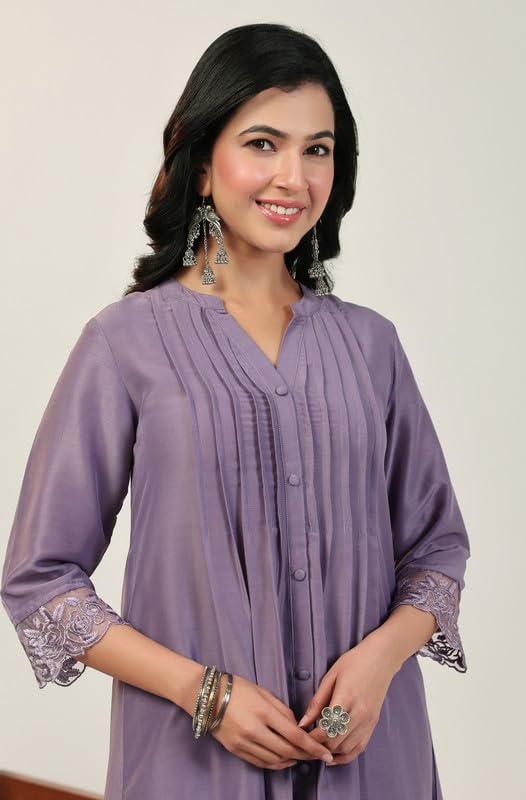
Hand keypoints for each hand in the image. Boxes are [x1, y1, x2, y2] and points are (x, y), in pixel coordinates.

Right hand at [207, 673, 335, 769]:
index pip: (294, 735)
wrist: (206, 695)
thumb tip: (297, 727)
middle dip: (306, 755)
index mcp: (263, 712)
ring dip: (292, 760)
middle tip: (318, 756)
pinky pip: (261, 763)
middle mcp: (254, 730)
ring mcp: (243, 742)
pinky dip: (276, 764)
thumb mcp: (263, 692)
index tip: (325, 753)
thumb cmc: (237, 688)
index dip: (312, 747)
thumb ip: (282, 710)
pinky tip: (284, 760)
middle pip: (287, 750)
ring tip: (302, 756)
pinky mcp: (235, 750)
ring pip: (275, 760)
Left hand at [296, 634, 397, 765]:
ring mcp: (369, 720)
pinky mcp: (374, 723)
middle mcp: (360, 713)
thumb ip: (316, 702)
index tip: (301, 735)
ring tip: (318, 746)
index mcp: (346, 698)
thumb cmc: (354, 662)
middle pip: (335, 741)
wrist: (381, 658)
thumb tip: (302, 723)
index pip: (326, 729)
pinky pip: (360, 748)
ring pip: (347, 748)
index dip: (311, 737)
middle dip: (318, 745)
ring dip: (331, 751)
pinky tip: (334, 754)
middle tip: (306, 742)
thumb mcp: (330, 676)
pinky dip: (346, 755)